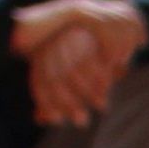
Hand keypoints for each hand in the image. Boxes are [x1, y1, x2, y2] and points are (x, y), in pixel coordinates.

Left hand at [9, 0, 146, 124]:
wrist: (108, 24)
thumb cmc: (85, 59)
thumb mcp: (67, 77)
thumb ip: (52, 96)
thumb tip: (40, 119)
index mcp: (42, 52)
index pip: (40, 81)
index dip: (48, 103)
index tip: (58, 121)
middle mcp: (54, 44)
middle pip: (57, 78)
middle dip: (70, 103)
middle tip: (82, 122)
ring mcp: (74, 39)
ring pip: (77, 71)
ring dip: (89, 93)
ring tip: (101, 107)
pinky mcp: (94, 36)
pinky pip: (95, 61)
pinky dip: (102, 78)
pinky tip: (108, 90)